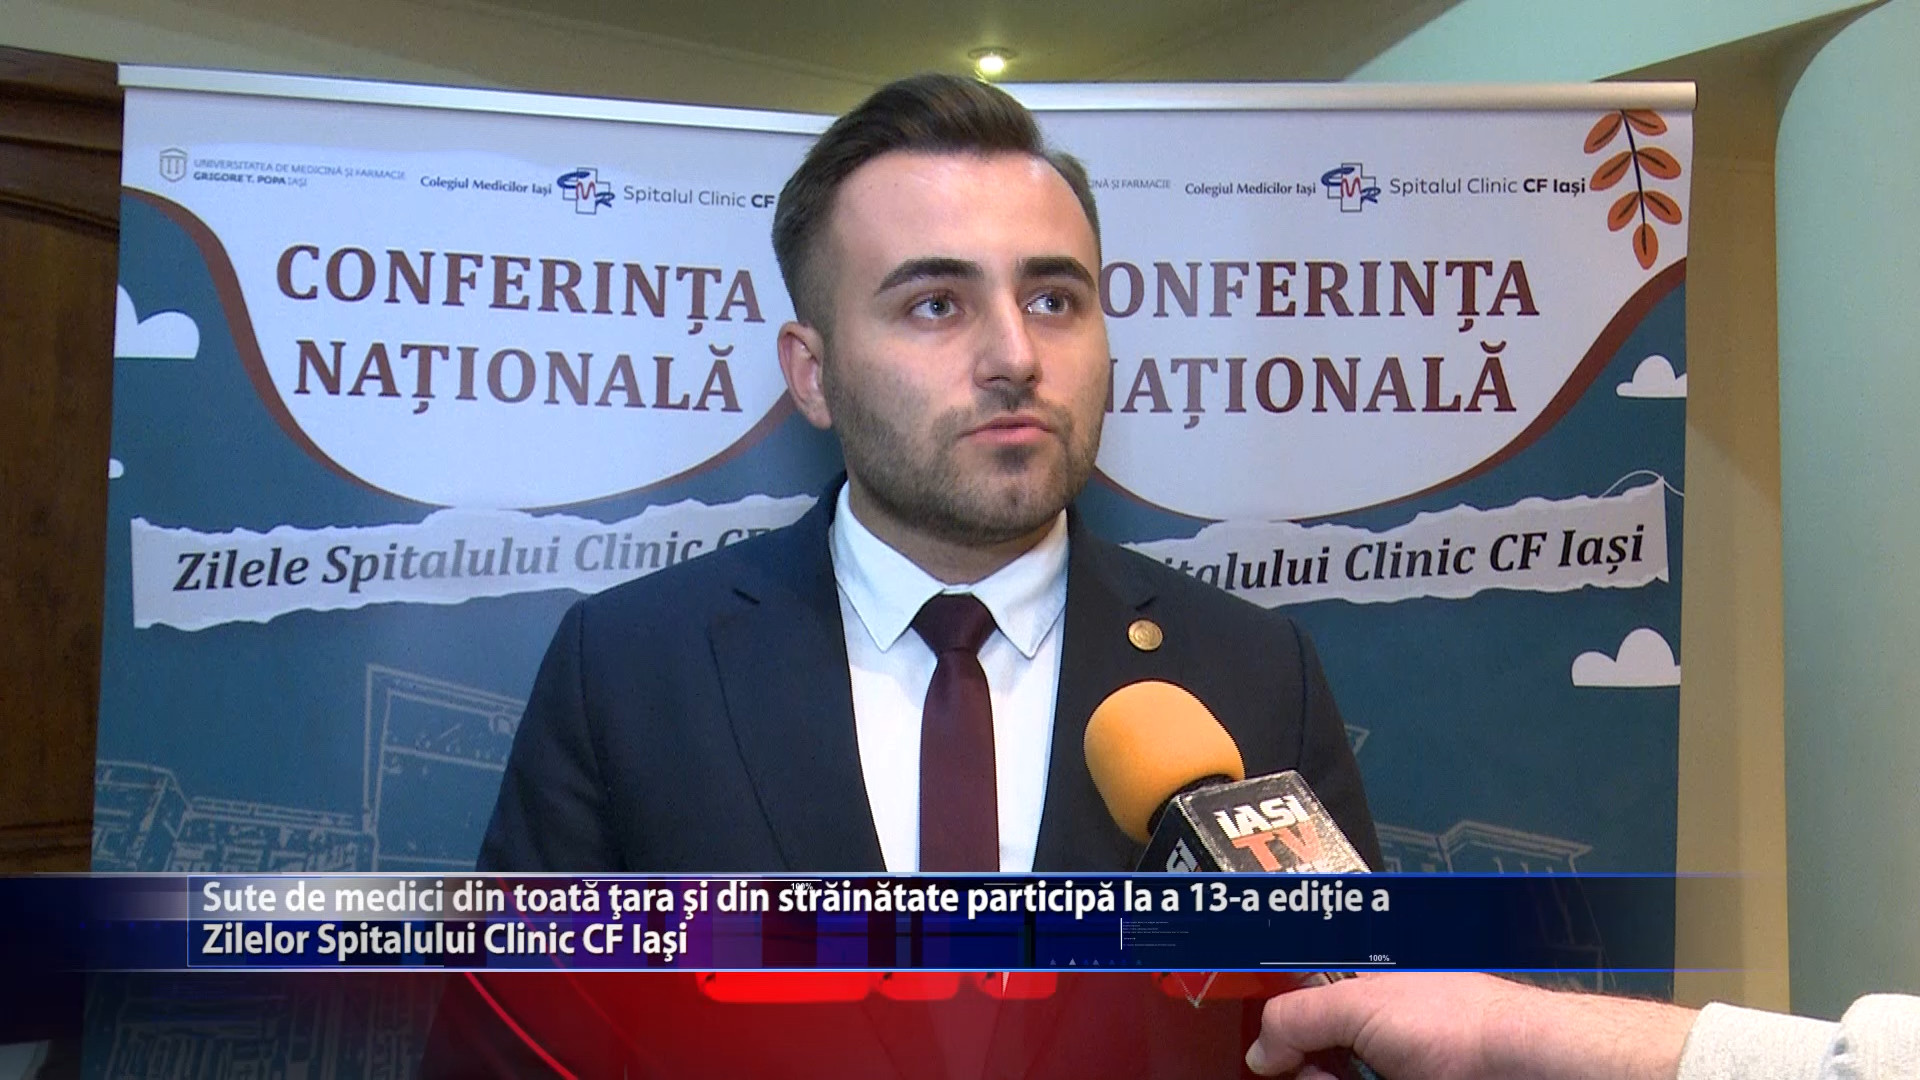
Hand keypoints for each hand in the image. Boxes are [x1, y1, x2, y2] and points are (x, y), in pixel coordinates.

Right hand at [1245, 972, 1697, 1079]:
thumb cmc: (1446, 1022)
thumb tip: (1257, 1054)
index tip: (1265, 1057)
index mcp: (1366, 995)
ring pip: (1334, 1078)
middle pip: (1315, 1058)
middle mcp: (1377, 1036)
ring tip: (1347, 1079)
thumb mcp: (1358, 1005)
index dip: (1280, 1033)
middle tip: (1318, 1074)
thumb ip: (1298, 1018)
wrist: (1522, 1067)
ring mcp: (1394, 1070)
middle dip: (1302, 1067)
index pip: (1305, 1010)